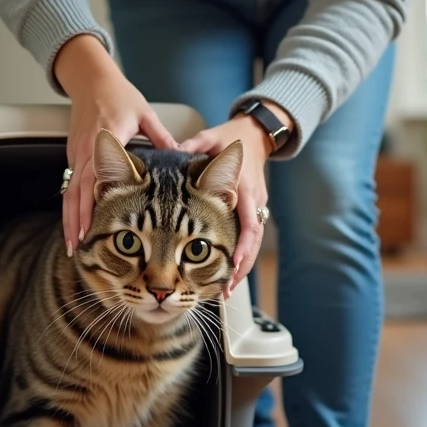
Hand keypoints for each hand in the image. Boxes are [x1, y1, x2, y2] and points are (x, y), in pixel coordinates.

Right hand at [55, 35, 176, 254]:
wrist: (91, 79)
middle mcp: (89, 150)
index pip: (97, 175)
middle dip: (77, 221)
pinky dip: (71, 207)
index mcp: (107, 140)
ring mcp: (78, 154)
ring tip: (74, 244)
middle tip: (81, 247)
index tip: (97, 224)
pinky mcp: (74, 155)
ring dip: (71, 219)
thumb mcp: (144, 114)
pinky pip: (71, 185)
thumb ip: (161, 137)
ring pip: (70, 192)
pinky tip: (76, 224)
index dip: (94, 202)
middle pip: (77, 191)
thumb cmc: (118, 95)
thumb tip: (183, 155)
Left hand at [180, 102, 290, 296]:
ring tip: (226, 292)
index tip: (231, 262)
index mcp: (243, 185)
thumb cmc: (229, 138)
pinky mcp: (252, 211)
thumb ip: (192, 147)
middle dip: (240, 266)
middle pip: (252, 239)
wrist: (255, 135)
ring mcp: (256, 207)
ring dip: (240, 268)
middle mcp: (253, 199)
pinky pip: (248, 239)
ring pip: (252, 244)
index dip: (241, 243)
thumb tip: (170, 150)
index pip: (247, 218)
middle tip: (226, 289)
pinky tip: (227, 276)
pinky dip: (239, 258)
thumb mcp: (210, 139)